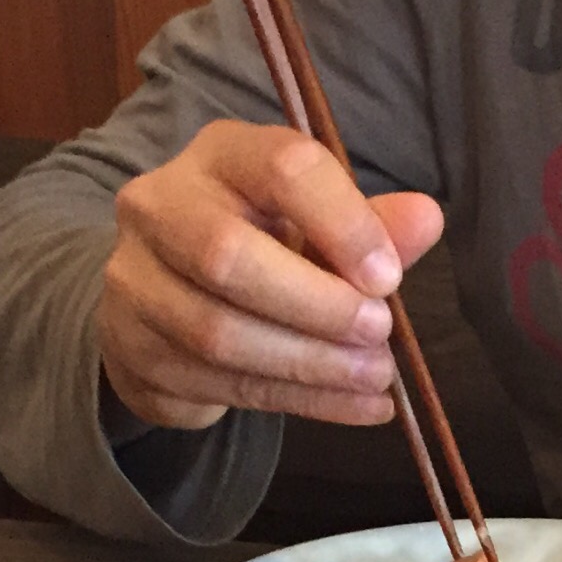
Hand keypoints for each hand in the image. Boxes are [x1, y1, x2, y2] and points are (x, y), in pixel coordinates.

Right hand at [98, 121, 445, 431]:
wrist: (167, 303)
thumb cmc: (262, 247)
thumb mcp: (317, 225)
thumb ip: (371, 225)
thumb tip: (427, 218)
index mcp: (221, 155)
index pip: (280, 167)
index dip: (342, 224)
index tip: (389, 277)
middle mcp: (160, 205)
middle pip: (228, 256)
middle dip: (318, 305)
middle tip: (380, 333)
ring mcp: (135, 280)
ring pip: (219, 332)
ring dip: (311, 364)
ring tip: (376, 376)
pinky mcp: (134, 349)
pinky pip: (222, 384)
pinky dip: (301, 400)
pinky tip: (356, 406)